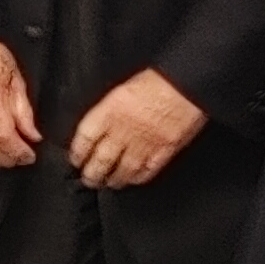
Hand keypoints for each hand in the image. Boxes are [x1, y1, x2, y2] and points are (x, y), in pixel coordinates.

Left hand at [69, 69, 205, 189]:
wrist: (188, 84)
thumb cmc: (159, 80)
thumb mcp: (124, 88)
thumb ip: (110, 110)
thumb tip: (100, 126)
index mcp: (110, 111)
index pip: (85, 139)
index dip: (77, 153)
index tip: (76, 159)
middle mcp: (124, 130)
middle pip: (101, 161)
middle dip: (91, 174)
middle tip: (88, 179)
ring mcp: (144, 144)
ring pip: (122, 171)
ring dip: (113, 180)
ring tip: (108, 183)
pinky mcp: (164, 151)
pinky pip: (146, 171)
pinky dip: (137, 178)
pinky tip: (133, 179)